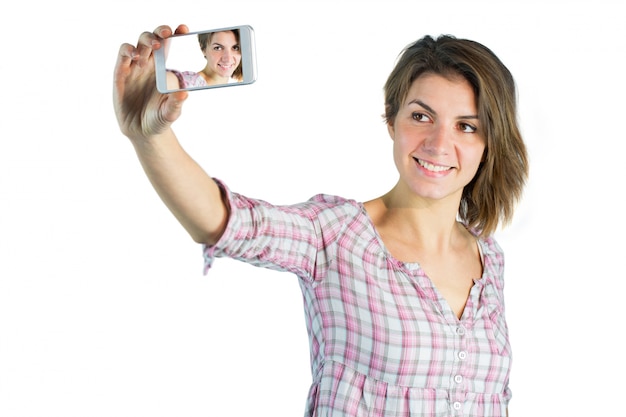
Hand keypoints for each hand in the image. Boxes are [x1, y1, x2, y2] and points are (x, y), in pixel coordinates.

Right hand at [113, 24, 189, 141]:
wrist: (141, 133)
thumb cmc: (159, 120)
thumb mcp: (171, 113)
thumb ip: (177, 104)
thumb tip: (185, 94)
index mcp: (162, 68)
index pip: (168, 44)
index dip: (174, 34)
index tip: (184, 29)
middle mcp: (148, 65)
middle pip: (152, 39)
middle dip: (160, 32)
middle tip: (167, 34)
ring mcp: (133, 68)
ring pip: (138, 44)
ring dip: (146, 40)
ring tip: (154, 46)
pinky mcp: (121, 75)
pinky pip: (123, 56)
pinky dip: (128, 50)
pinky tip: (136, 55)